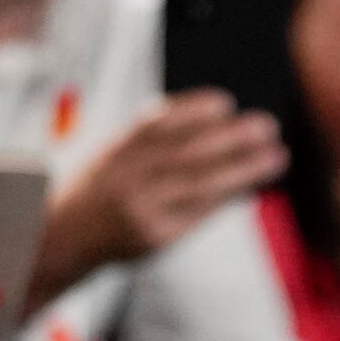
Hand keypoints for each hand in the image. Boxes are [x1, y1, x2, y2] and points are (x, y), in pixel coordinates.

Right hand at [41, 93, 284, 296]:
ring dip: (242, 170)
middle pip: (186, 154)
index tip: (226, 102)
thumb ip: (151, 136)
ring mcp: (141, 210)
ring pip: (200, 186)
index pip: (158, 124)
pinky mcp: (156, 238)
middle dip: (231, 139)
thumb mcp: (112, 152)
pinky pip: (199, 214)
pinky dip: (227, 198)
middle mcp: (127, 179)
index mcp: (116, 150)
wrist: (65, 238)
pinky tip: (249, 187)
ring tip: (274, 157)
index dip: (194, 111)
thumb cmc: (99, 189)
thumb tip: (212, 119)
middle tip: (266, 127)